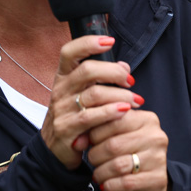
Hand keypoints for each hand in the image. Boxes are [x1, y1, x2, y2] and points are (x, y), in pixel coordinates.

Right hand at [41, 35, 140, 170]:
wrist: (55, 149)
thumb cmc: (75, 116)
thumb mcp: (84, 94)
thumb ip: (102, 79)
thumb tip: (124, 67)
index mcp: (64, 76)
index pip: (69, 52)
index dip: (88, 43)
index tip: (109, 41)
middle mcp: (60, 89)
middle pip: (87, 70)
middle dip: (114, 72)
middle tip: (130, 80)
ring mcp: (61, 109)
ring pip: (94, 94)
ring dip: (120, 96)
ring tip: (136, 101)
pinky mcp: (66, 128)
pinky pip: (91, 117)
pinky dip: (110, 113)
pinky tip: (124, 112)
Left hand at [87, 109, 169, 190]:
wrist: (154, 180)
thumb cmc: (133, 153)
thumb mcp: (122, 135)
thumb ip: (101, 131)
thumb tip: (78, 142)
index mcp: (147, 119)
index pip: (114, 120)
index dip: (95, 133)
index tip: (88, 142)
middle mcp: (156, 136)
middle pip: (113, 145)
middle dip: (96, 155)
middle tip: (92, 161)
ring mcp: (159, 158)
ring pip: (118, 165)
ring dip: (101, 173)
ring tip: (97, 175)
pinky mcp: (157, 180)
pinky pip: (125, 183)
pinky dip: (110, 186)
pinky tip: (106, 186)